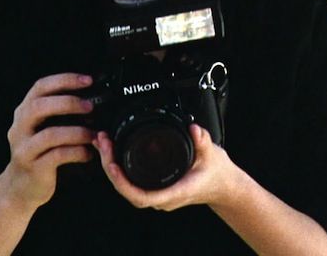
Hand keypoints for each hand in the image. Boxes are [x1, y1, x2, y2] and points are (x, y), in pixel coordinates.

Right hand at [3, 73, 94, 211]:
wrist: (20, 187)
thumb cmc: (38, 152)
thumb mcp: (41, 127)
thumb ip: (57, 111)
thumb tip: (91, 97)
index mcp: (24, 112)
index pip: (40, 87)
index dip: (64, 80)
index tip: (87, 80)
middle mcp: (20, 127)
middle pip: (39, 106)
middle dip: (68, 103)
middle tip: (90, 106)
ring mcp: (24, 148)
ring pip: (49, 134)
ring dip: (77, 132)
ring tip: (93, 134)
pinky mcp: (33, 167)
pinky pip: (57, 156)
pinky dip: (76, 152)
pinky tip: (88, 153)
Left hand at [93, 124, 237, 211]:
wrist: (224, 185)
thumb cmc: (216, 174)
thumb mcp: (212, 154)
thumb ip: (203, 141)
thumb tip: (194, 129)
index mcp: (174, 191)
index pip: (141, 196)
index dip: (123, 183)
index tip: (112, 165)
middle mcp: (162, 196)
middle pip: (127, 190)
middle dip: (110, 167)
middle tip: (103, 143)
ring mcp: (157, 192)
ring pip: (127, 186)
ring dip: (111, 165)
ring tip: (103, 143)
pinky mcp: (154, 186)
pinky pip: (131, 180)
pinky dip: (119, 166)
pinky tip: (112, 151)